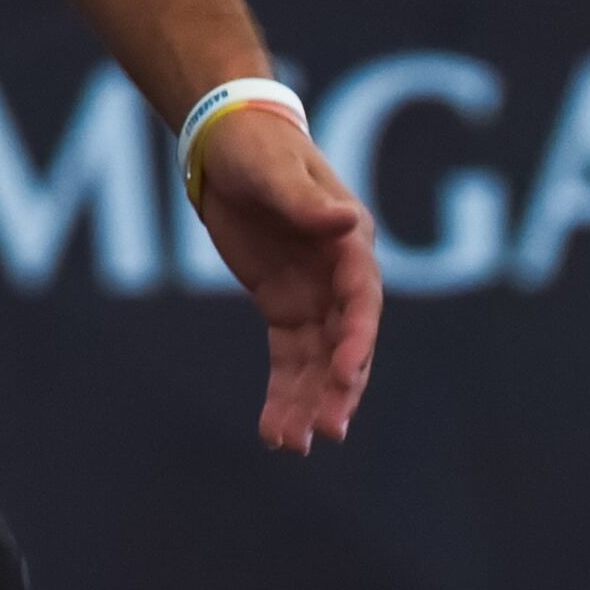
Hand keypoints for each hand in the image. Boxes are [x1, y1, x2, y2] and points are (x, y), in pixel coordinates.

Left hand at [189, 100, 379, 451]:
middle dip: (338, 388)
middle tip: (326, 432)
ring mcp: (314, 297)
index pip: (361, 301)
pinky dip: (283, 395)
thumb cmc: (257, 149)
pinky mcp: (284, 308)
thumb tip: (345, 223)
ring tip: (291, 445)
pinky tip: (274, 431)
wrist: (228, 143)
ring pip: (317, 362)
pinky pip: (288, 360)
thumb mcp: (275, 170)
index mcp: (348, 242)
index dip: (356, 340)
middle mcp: (340, 277)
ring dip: (308, 403)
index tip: (344, 376)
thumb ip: (307, 202)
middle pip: (346, 343)